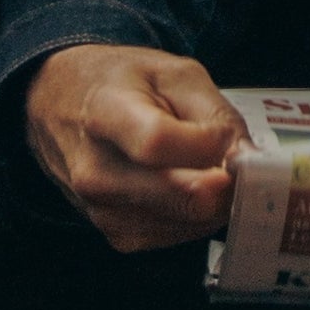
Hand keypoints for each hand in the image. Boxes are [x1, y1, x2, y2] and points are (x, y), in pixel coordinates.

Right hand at [24, 43, 244, 252]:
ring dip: (213, 200)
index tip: (232, 141)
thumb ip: (215, 114)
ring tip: (205, 165)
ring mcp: (102, 209)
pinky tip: (189, 185)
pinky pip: (176, 235)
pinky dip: (195, 215)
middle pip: (181, 196)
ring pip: (188, 222)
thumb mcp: (176, 74)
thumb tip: (244, 159)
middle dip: (227, 181)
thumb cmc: (124, 84)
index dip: (209, 146)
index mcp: (106, 115)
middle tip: (239, 160)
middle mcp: (96, 171)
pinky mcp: (115, 234)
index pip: (159, 143)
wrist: (64, 106)